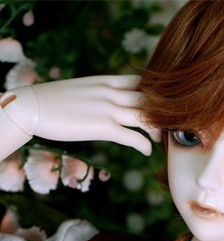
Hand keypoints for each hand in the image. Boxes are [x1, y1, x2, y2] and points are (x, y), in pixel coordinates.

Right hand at [2, 75, 159, 155]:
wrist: (31, 106)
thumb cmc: (54, 100)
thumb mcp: (84, 88)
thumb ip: (102, 92)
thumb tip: (112, 100)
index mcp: (106, 80)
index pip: (140, 82)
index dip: (154, 95)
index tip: (159, 107)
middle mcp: (111, 92)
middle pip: (149, 99)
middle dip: (161, 113)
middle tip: (166, 125)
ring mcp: (108, 109)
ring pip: (146, 117)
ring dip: (157, 130)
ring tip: (160, 139)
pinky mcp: (103, 126)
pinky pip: (133, 136)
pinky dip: (144, 145)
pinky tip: (146, 152)